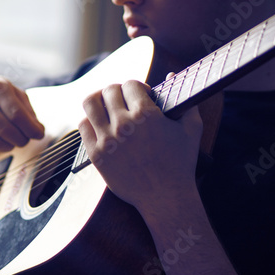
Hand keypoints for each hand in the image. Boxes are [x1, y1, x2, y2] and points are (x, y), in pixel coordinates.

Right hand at [0, 73, 43, 160]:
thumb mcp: (14, 92)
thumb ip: (28, 111)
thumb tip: (38, 131)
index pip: (17, 114)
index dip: (31, 129)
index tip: (39, 135)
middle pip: (5, 130)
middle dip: (21, 140)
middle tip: (24, 139)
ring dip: (8, 148)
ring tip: (11, 143)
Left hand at [78, 80, 202, 213]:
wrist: (165, 198)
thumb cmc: (181, 164)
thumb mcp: (191, 129)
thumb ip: (184, 100)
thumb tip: (170, 75)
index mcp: (146, 115)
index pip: (130, 84)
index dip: (137, 87)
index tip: (141, 97)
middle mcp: (123, 125)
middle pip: (108, 90)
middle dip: (118, 92)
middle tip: (124, 102)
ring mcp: (107, 140)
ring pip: (90, 103)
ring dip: (98, 101)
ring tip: (107, 108)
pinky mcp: (96, 155)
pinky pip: (83, 126)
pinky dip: (90, 121)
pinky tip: (101, 126)